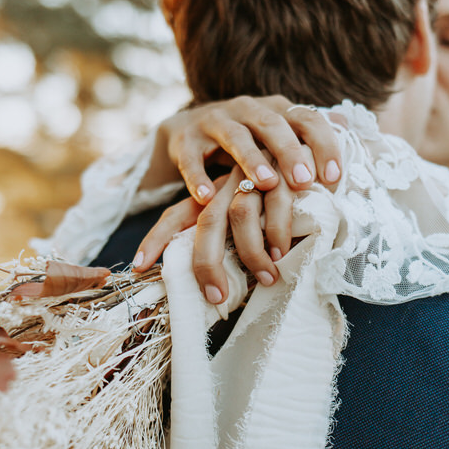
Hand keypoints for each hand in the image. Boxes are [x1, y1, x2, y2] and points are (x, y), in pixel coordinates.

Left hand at [134, 163, 296, 304]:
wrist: (310, 152)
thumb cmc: (276, 196)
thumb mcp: (249, 215)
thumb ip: (230, 240)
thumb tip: (214, 284)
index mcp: (212, 194)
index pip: (176, 215)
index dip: (156, 239)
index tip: (139, 267)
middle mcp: (226, 184)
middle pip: (206, 222)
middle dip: (207, 263)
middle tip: (215, 297)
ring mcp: (255, 177)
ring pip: (240, 215)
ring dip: (251, 252)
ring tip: (266, 278)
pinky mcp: (283, 172)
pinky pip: (276, 205)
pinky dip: (277, 233)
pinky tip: (282, 253)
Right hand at [147, 95, 341, 204]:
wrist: (190, 130)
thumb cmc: (249, 140)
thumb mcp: (280, 135)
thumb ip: (312, 134)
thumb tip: (356, 129)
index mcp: (277, 109)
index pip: (307, 119)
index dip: (323, 144)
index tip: (335, 176)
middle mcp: (247, 109)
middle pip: (272, 124)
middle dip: (290, 152)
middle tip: (305, 181)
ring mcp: (215, 121)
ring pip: (235, 136)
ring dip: (251, 159)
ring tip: (266, 185)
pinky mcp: (185, 139)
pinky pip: (190, 158)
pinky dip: (197, 177)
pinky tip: (207, 198)